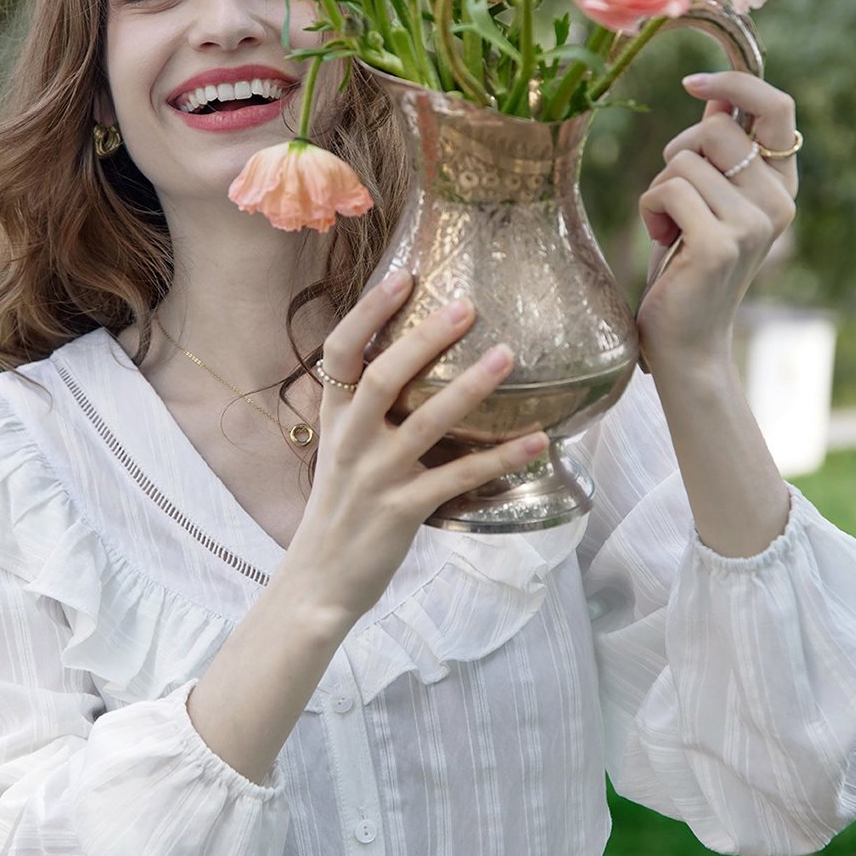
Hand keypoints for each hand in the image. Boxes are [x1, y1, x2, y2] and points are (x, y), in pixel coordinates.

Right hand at [285, 271, 548, 625]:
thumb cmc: (340, 508)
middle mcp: (351, 441)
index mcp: (335, 418)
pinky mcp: (402, 511)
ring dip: (470, 388)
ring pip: (425, 423)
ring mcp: (376, 477)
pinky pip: (457, 478)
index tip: (404, 275)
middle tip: (468, 306)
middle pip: (383, 377)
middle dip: (425, 339)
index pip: (339, 352)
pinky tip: (537, 441)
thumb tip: (416, 364)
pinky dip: (499, 459)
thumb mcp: (343, 450)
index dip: (368, 312)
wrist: (319, 579)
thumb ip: (369, 411)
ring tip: (508, 357)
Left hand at [637, 70, 798, 373]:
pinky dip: (650, 210)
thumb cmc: (686, 268)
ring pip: (684, 159)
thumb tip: (715, 92)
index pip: (778, 107)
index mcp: (781, 186)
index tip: (692, 83)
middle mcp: (778, 202)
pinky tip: (662, 241)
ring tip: (669, 229)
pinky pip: (667, 190)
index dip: (736, 82)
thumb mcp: (705, 200)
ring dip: (659, 190)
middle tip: (674, 201)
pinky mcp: (720, 243)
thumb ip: (716, 151)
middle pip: (714, 128)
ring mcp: (753, 223)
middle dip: (677, 154)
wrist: (686, 342)